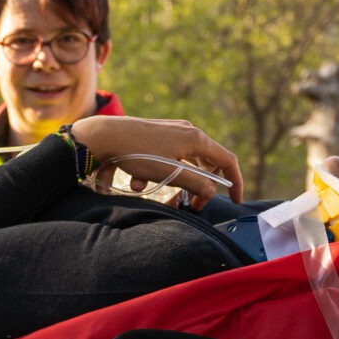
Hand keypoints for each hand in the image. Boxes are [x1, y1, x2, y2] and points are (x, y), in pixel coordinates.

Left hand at [69, 115, 244, 210]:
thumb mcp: (170, 173)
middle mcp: (187, 132)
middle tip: (192, 205)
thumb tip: (212, 192)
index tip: (235, 201)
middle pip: (206, 164)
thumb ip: (196, 185)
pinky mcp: (156, 138)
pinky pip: (166, 161)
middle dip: (200, 188)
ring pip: (184, 165)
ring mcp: (171, 133)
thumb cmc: (137, 153)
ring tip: (156, 192)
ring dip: (174, 183)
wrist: (102, 136)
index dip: (235, 182)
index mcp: (196, 138)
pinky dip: (157, 174)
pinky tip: (135, 180)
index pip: (227, 160)